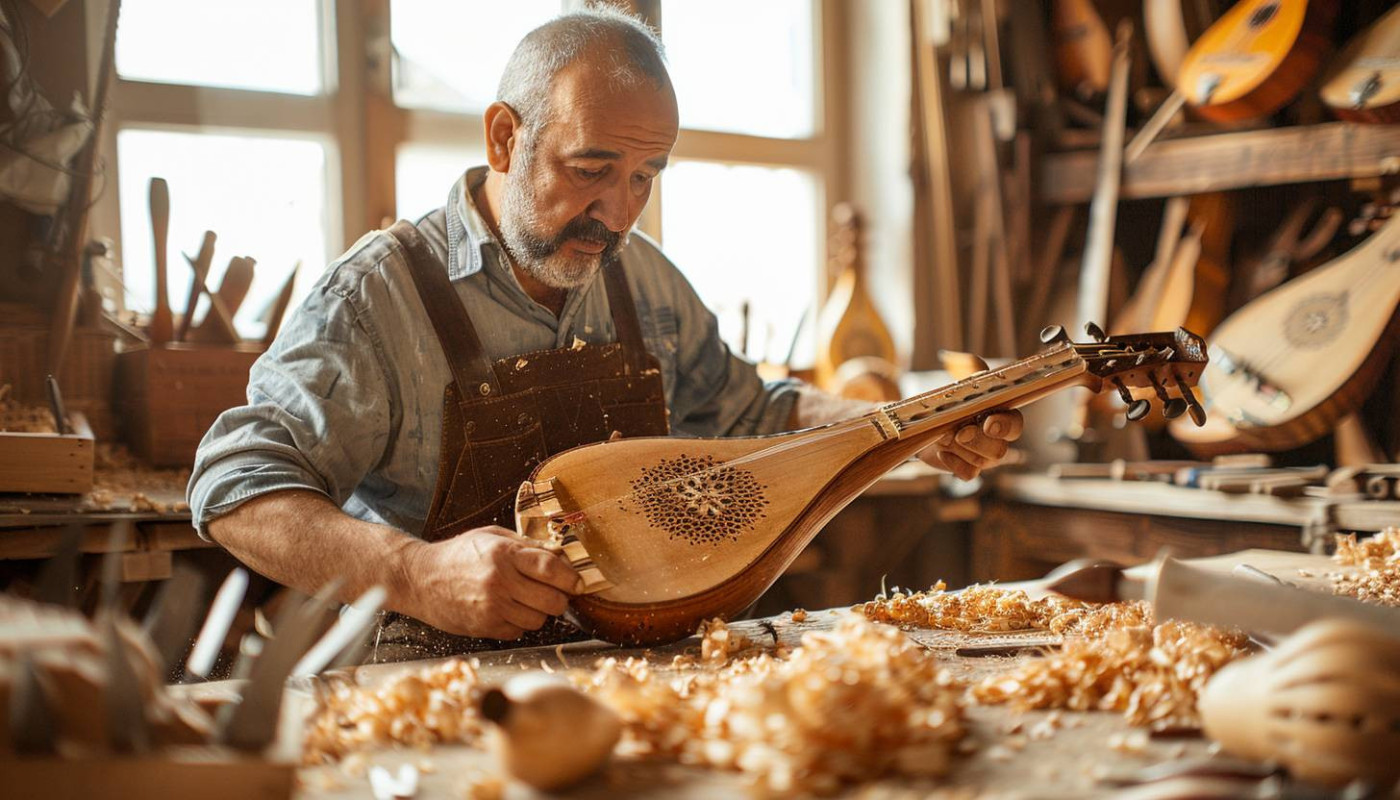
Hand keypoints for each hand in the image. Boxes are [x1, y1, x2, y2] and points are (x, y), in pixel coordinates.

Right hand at [403, 526, 580, 639]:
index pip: (551, 568)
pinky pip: (519, 632)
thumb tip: (561, 556)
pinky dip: (520, 623)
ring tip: (526, 600)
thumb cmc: (459, 554)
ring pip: (539, 620)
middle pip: (552, 600)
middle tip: (555, 593)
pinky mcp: (485, 627)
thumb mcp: (491, 537)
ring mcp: (492, 608)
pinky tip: (508, 610)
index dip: (571, 578)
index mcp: (503, 555)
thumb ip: (526, 546)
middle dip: (560, 598)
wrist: (420, 579)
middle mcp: (499, 582)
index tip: (577, 582)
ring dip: (539, 612)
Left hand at [919, 410, 1022, 479]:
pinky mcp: (972, 469)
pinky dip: (953, 463)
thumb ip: (957, 415)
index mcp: (997, 414)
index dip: (1004, 426)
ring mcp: (986, 456)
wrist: (927, 428)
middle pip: (999, 449)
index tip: (987, 426)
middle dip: (976, 442)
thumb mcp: (948, 409)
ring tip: (943, 438)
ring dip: (958, 449)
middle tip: (959, 435)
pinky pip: (969, 473)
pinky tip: (942, 453)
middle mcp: (997, 437)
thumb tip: (959, 431)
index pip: (1014, 423)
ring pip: (982, 461)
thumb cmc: (941, 410)